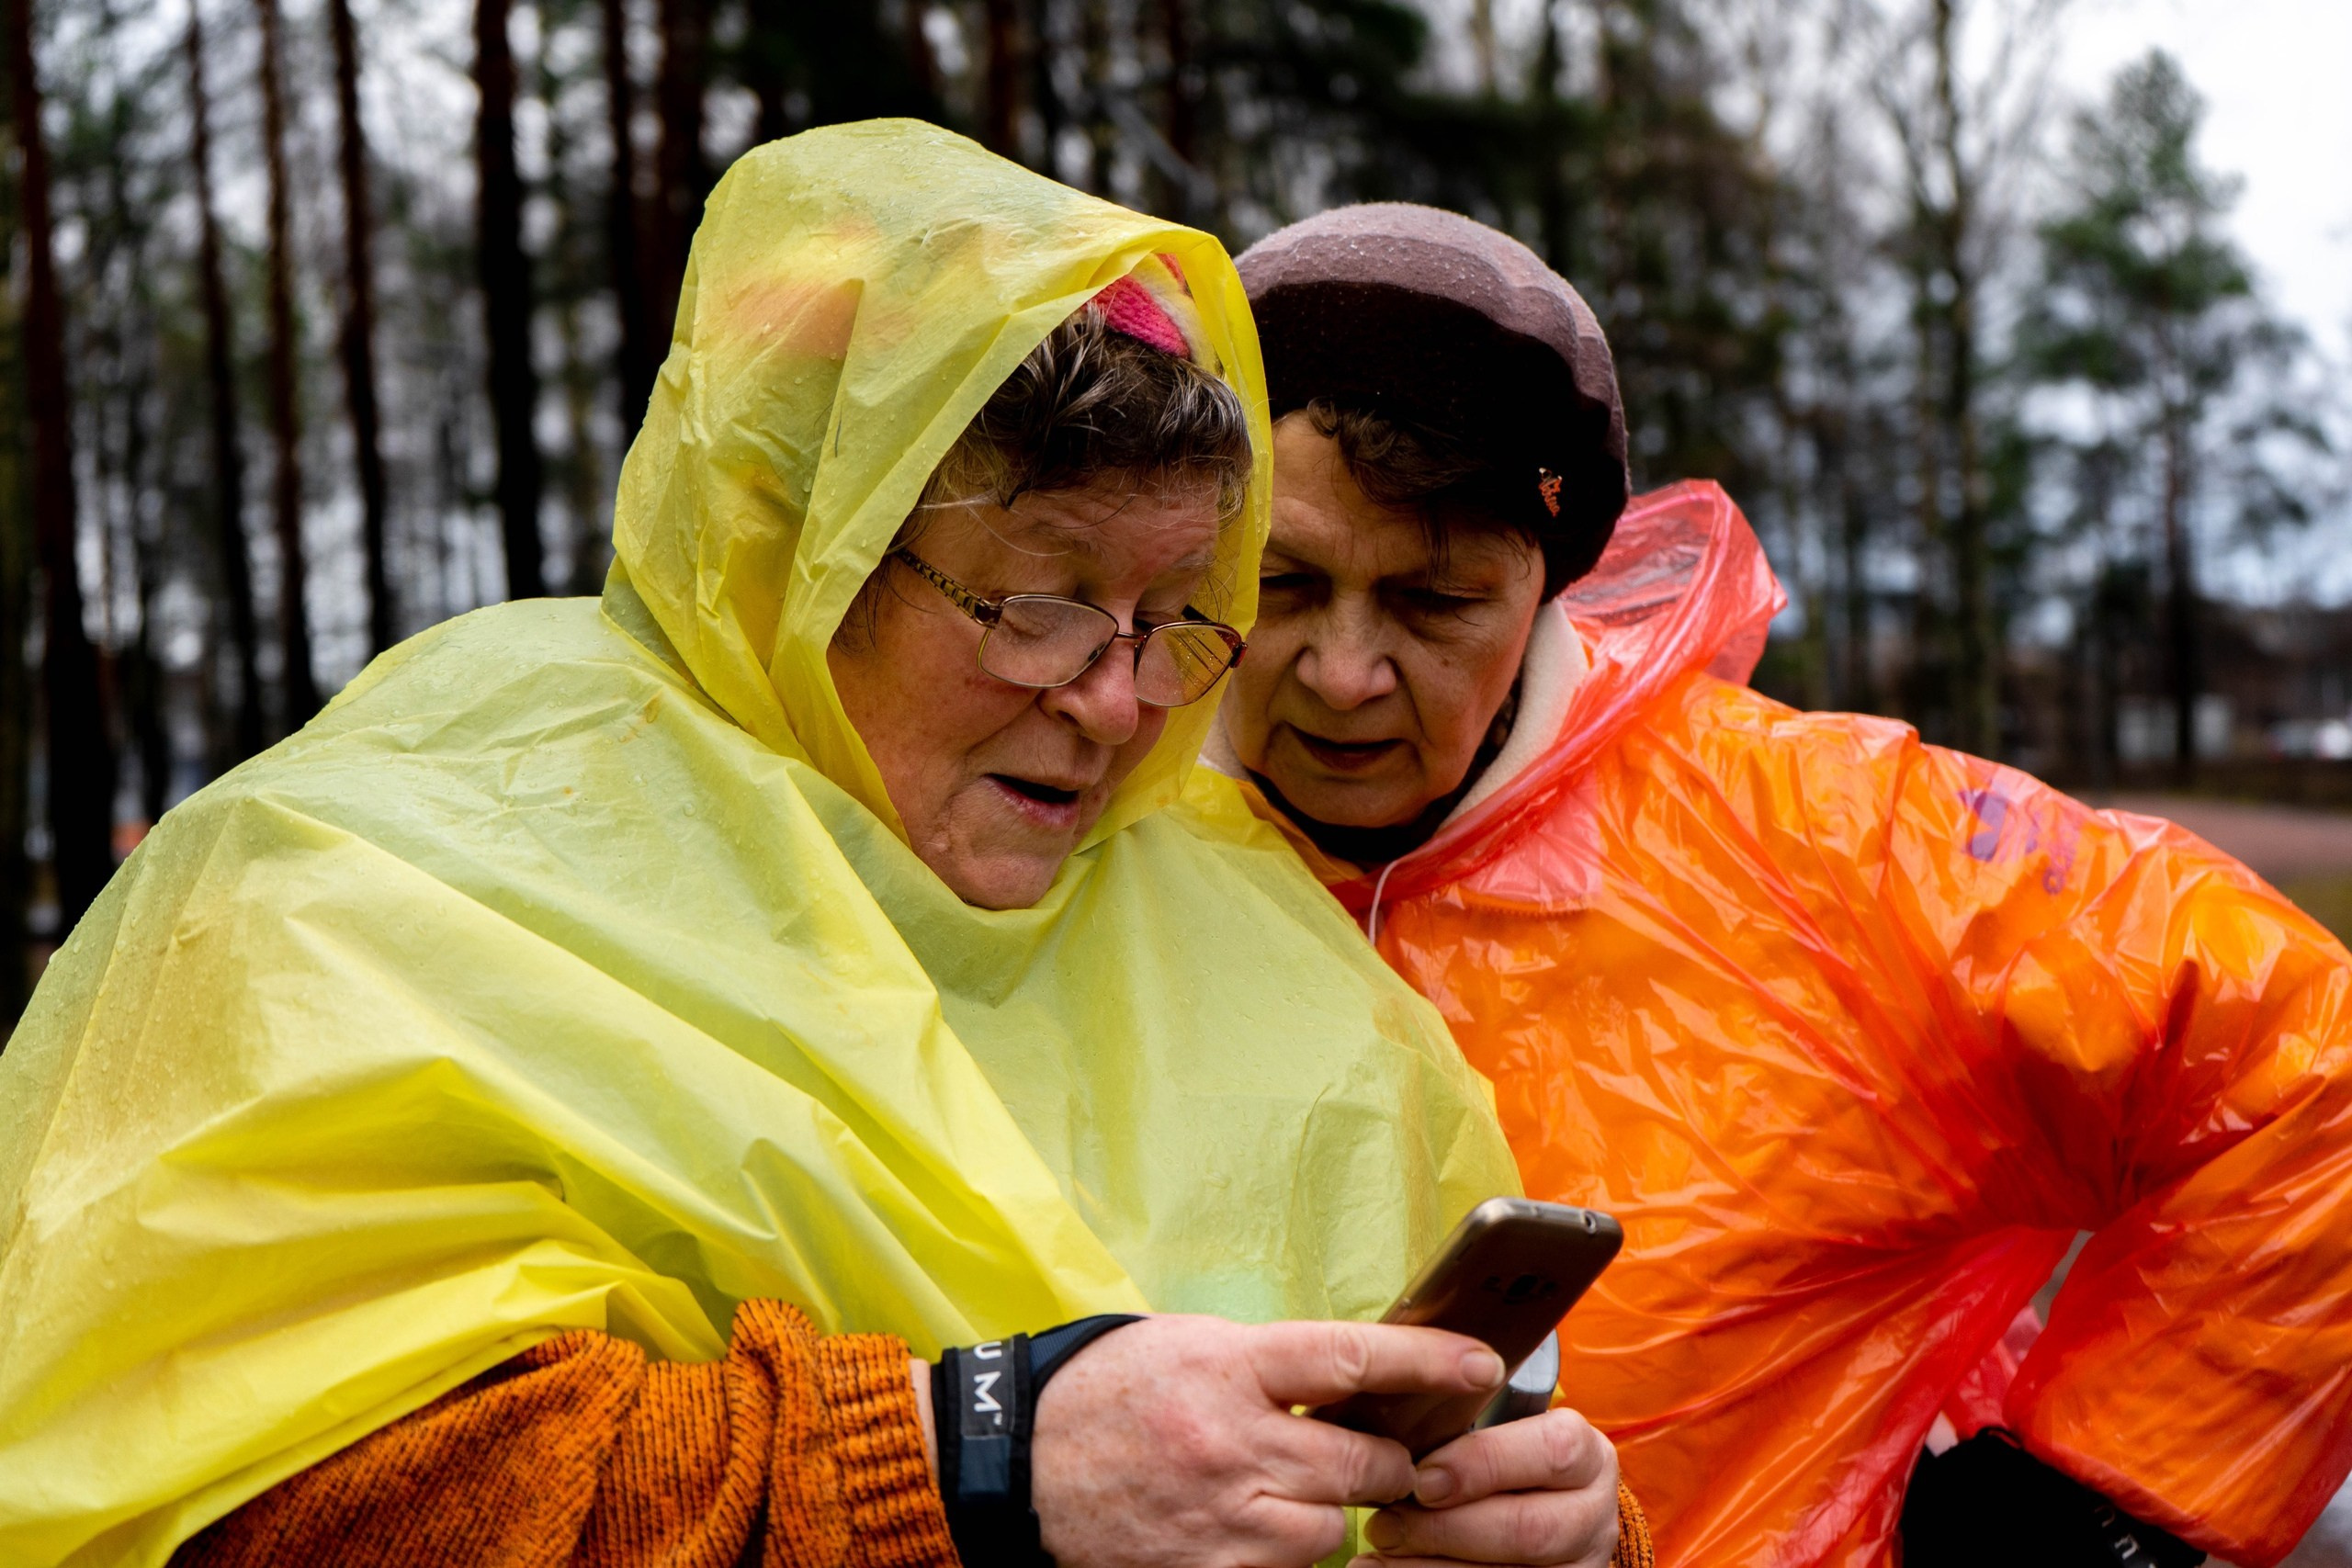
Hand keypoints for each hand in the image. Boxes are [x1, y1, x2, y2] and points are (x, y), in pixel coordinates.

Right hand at [1030, 1314, 1507, 1567]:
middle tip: (1378, 1452)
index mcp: (1230, 1366)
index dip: (1429, 1360)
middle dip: (1384, 1460)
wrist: (1013, 1465)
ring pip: (1333, 1528)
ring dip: (1332, 1514)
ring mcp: (1221, 1517)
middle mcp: (1233, 1441)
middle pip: (1366, 1460)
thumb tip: (1354, 1376)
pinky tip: (1256, 1528)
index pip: (1355, 1356)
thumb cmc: (1103, 1393)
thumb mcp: (1187, 1344)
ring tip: (1291, 1491)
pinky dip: (1285, 1554)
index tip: (1482, 1363)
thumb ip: (1269, 1362)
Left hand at [1356, 1407, 1618, 1566]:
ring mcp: (1579, 1566)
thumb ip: (1467, 1424)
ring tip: (1380, 1551)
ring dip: (1430, 1566)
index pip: (1553, 1452)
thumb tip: (1397, 1421)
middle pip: (1529, 1529)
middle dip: (1447, 1529)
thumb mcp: (1500, 1430)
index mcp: (1587, 1456)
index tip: (1423, 1477)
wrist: (1534, 1510)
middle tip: (1386, 1523)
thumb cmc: (1498, 1460)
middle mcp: (1593, 1516)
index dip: (1483, 1464)